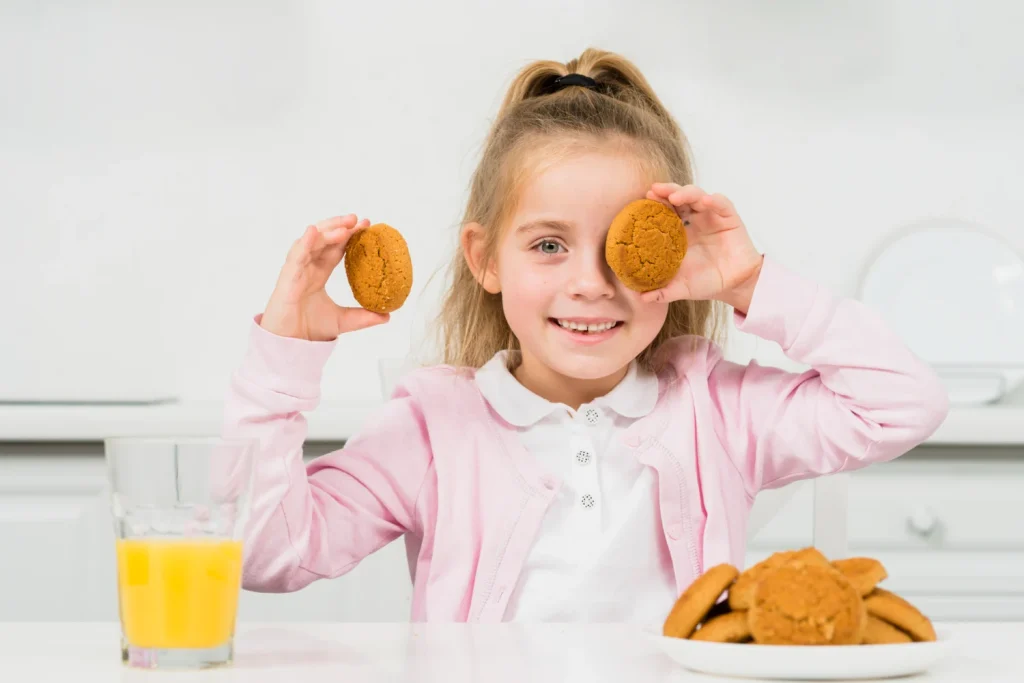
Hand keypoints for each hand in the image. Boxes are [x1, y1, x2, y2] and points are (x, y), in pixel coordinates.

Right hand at [260, 215, 389, 340]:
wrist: (290, 344)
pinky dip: (303, 243)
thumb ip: (363, 317)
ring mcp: (296, 270)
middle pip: (323, 240)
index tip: (365, 225)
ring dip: (326, 232)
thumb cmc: (308, 329)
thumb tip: (387, 316)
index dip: (349, 236)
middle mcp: (307, 268)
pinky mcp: (286, 278)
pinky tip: (313, 232)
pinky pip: (295, 256)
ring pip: (310, 243)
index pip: (336, 249)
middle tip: (357, 218)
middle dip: (339, 226)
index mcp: (319, 274)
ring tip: (344, 225)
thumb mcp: (343, 321)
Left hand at [640, 183, 762, 312]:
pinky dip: (714, 200)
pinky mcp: (729, 218)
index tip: (642, 200)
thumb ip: (663, 292)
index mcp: (679, 232)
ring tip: (675, 197)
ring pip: (697, 195)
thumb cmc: (707, 282)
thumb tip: (641, 298)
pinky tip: (706, 201)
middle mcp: (693, 220)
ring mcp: (711, 216)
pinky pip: (721, 204)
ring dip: (686, 193)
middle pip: (678, 197)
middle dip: (667, 191)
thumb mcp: (682, 288)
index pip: (664, 211)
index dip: (655, 204)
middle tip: (654, 191)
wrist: (734, 286)